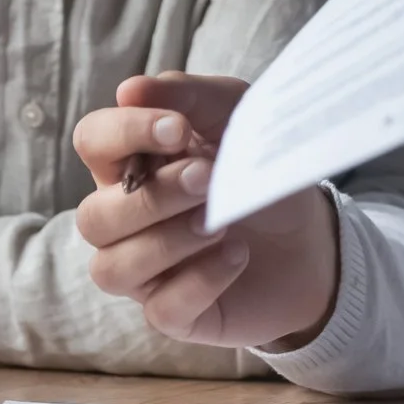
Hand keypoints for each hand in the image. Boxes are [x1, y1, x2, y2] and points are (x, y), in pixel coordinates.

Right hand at [72, 72, 339, 349]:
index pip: (92, 142)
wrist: (310, 237)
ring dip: (166, 242)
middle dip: (152, 198)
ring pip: (112, 269)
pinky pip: (160, 309)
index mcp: (130, 164)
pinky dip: (200, 280)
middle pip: (94, 217)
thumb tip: (129, 89)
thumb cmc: (257, 170)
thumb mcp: (236, 118)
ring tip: (220, 223)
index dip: (124, 134)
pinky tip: (236, 256)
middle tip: (208, 179)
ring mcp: (144, 272)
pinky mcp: (174, 313)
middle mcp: (124, 220)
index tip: (178, 129)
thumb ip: (189, 97)